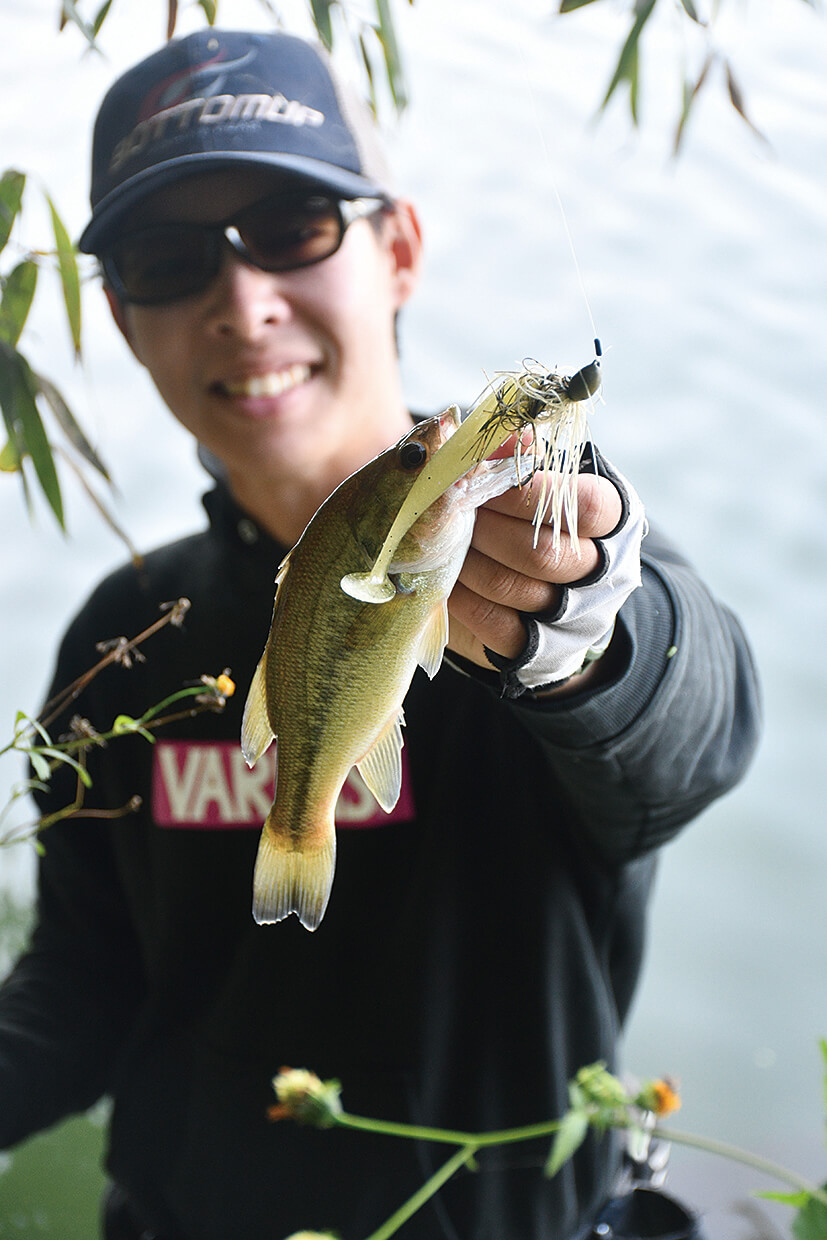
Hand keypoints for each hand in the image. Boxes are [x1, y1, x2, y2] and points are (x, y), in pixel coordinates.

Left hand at [447, 468, 623, 670]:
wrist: (542, 598)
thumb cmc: (533, 522)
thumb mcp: (536, 482)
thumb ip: (520, 456)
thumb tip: (505, 435)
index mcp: (614, 522)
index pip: (584, 506)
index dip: (528, 493)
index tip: (485, 481)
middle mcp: (604, 572)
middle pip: (545, 552)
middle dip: (486, 528)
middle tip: (452, 511)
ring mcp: (574, 617)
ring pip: (513, 587)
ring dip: (467, 560)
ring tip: (442, 541)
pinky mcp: (538, 649)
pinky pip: (494, 624)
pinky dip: (463, 598)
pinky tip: (447, 577)